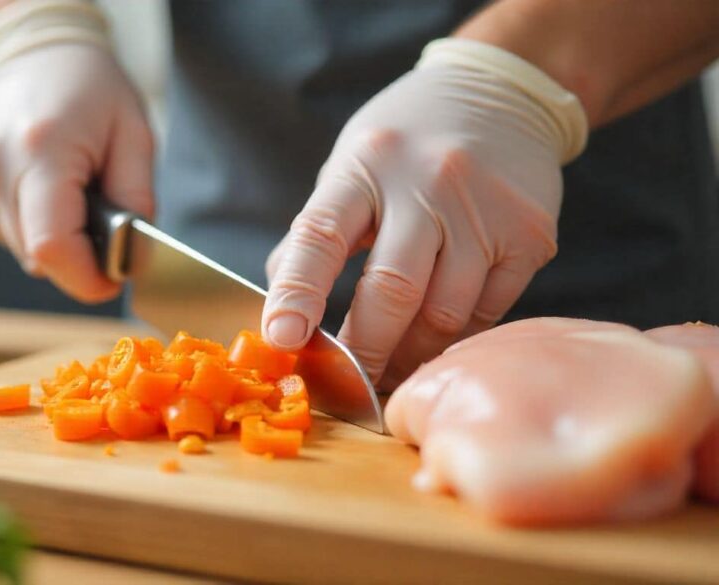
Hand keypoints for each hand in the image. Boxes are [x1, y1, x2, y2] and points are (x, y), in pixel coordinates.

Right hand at [0, 44, 153, 301]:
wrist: (32, 54)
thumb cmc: (90, 88)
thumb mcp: (135, 134)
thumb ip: (137, 199)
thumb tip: (132, 259)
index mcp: (41, 150)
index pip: (53, 247)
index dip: (87, 278)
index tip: (114, 279)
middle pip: (40, 258)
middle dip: (80, 258)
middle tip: (104, 224)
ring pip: (24, 252)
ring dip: (57, 240)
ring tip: (73, 194)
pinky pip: (7, 234)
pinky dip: (33, 226)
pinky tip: (43, 191)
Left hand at [263, 59, 567, 388]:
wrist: (502, 94)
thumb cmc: (406, 140)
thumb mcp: (348, 166)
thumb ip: (316, 233)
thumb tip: (281, 307)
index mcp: (365, 165)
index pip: (321, 236)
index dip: (297, 293)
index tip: (281, 339)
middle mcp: (427, 182)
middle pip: (391, 291)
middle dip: (366, 350)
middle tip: (351, 385)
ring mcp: (485, 209)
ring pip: (444, 314)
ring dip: (412, 354)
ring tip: (395, 370)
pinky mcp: (530, 234)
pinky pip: (487, 311)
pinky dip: (457, 337)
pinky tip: (439, 341)